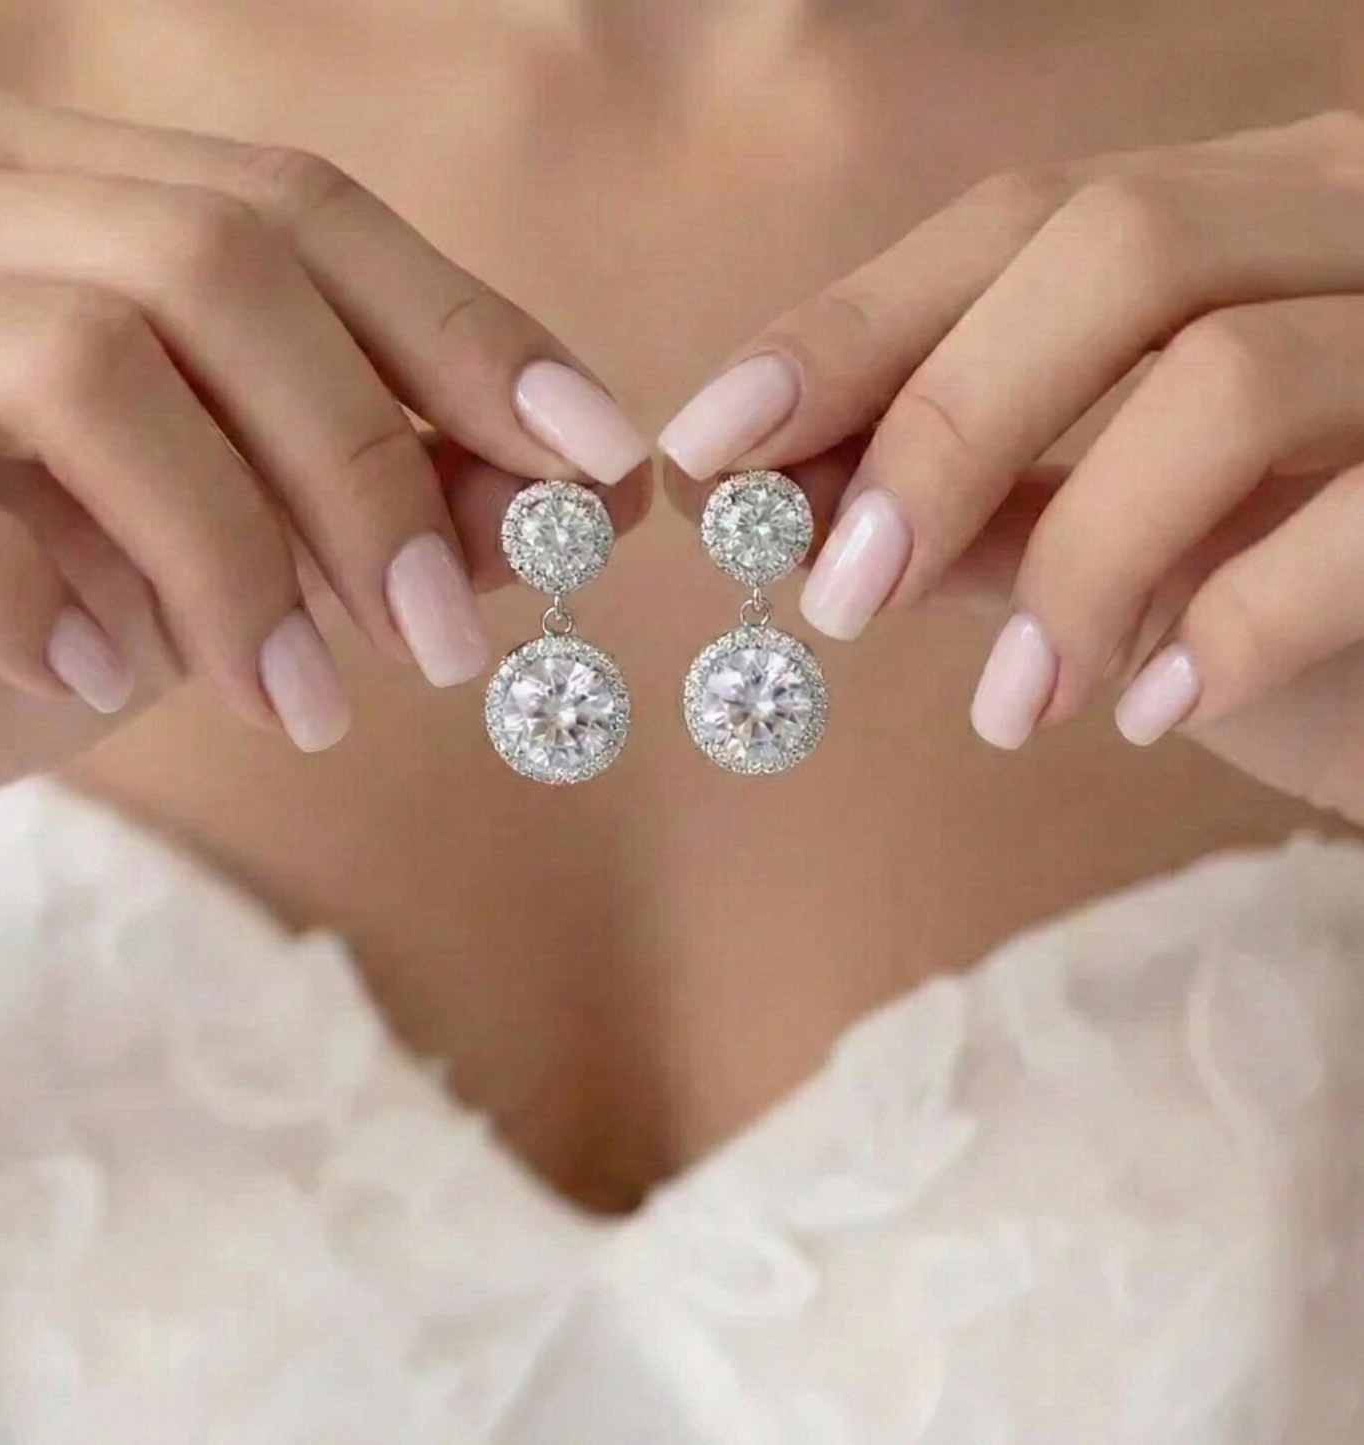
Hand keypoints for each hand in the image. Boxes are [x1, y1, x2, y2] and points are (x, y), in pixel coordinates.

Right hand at [0, 92, 648, 808]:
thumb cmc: (41, 612)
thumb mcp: (244, 558)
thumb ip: (391, 507)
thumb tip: (579, 497)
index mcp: (79, 198)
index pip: (304, 213)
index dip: (469, 331)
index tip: (602, 461)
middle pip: (220, 262)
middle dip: (369, 466)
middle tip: (446, 644)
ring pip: (94, 362)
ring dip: (234, 560)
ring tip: (294, 708)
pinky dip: (40, 598)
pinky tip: (94, 682)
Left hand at [661, 111, 1363, 824]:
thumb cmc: (1301, 611)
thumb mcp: (1124, 545)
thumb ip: (977, 505)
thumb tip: (778, 494)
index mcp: (1247, 216)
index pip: (1017, 223)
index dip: (848, 329)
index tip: (711, 447)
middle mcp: (1358, 219)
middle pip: (1112, 250)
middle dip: (941, 429)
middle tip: (838, 598)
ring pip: (1228, 377)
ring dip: (1078, 561)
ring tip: (1014, 705)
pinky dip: (1231, 625)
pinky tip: (1154, 714)